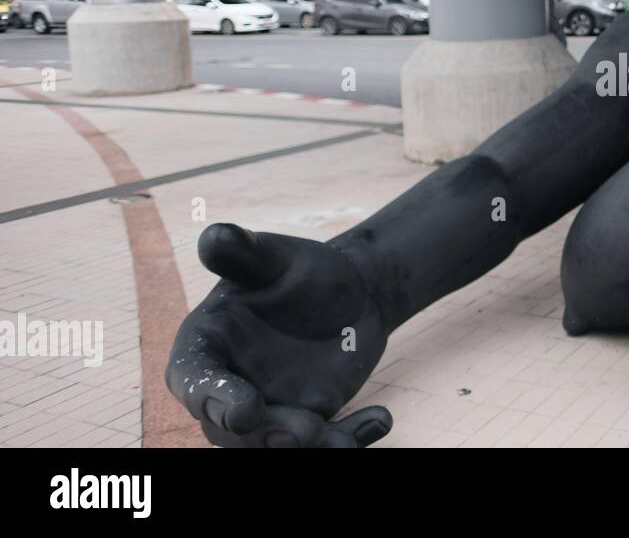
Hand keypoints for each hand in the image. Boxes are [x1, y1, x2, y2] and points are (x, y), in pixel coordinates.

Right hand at [167, 223, 391, 447]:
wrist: (351, 291)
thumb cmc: (300, 270)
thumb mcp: (276, 257)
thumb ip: (244, 253)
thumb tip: (214, 234)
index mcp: (206, 347)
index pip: (193, 380)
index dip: (212, 398)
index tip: (244, 409)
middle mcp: (229, 388)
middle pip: (232, 432)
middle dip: (268, 436)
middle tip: (307, 431)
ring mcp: (268, 411)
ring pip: (277, 446)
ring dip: (311, 447)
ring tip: (346, 442)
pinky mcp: (308, 423)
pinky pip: (325, 443)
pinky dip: (352, 439)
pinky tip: (382, 419)